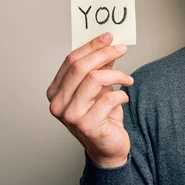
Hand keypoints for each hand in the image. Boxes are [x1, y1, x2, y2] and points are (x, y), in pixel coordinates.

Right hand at [47, 33, 132, 167]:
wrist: (108, 148)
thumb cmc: (102, 116)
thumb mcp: (100, 88)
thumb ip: (100, 67)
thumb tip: (108, 44)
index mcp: (56, 91)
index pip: (71, 60)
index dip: (91, 46)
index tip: (109, 36)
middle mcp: (57, 104)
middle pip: (80, 67)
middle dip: (104, 53)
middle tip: (122, 49)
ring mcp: (70, 116)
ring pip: (94, 79)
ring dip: (117, 74)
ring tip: (128, 79)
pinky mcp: (87, 125)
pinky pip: (108, 98)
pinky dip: (121, 94)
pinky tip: (124, 97)